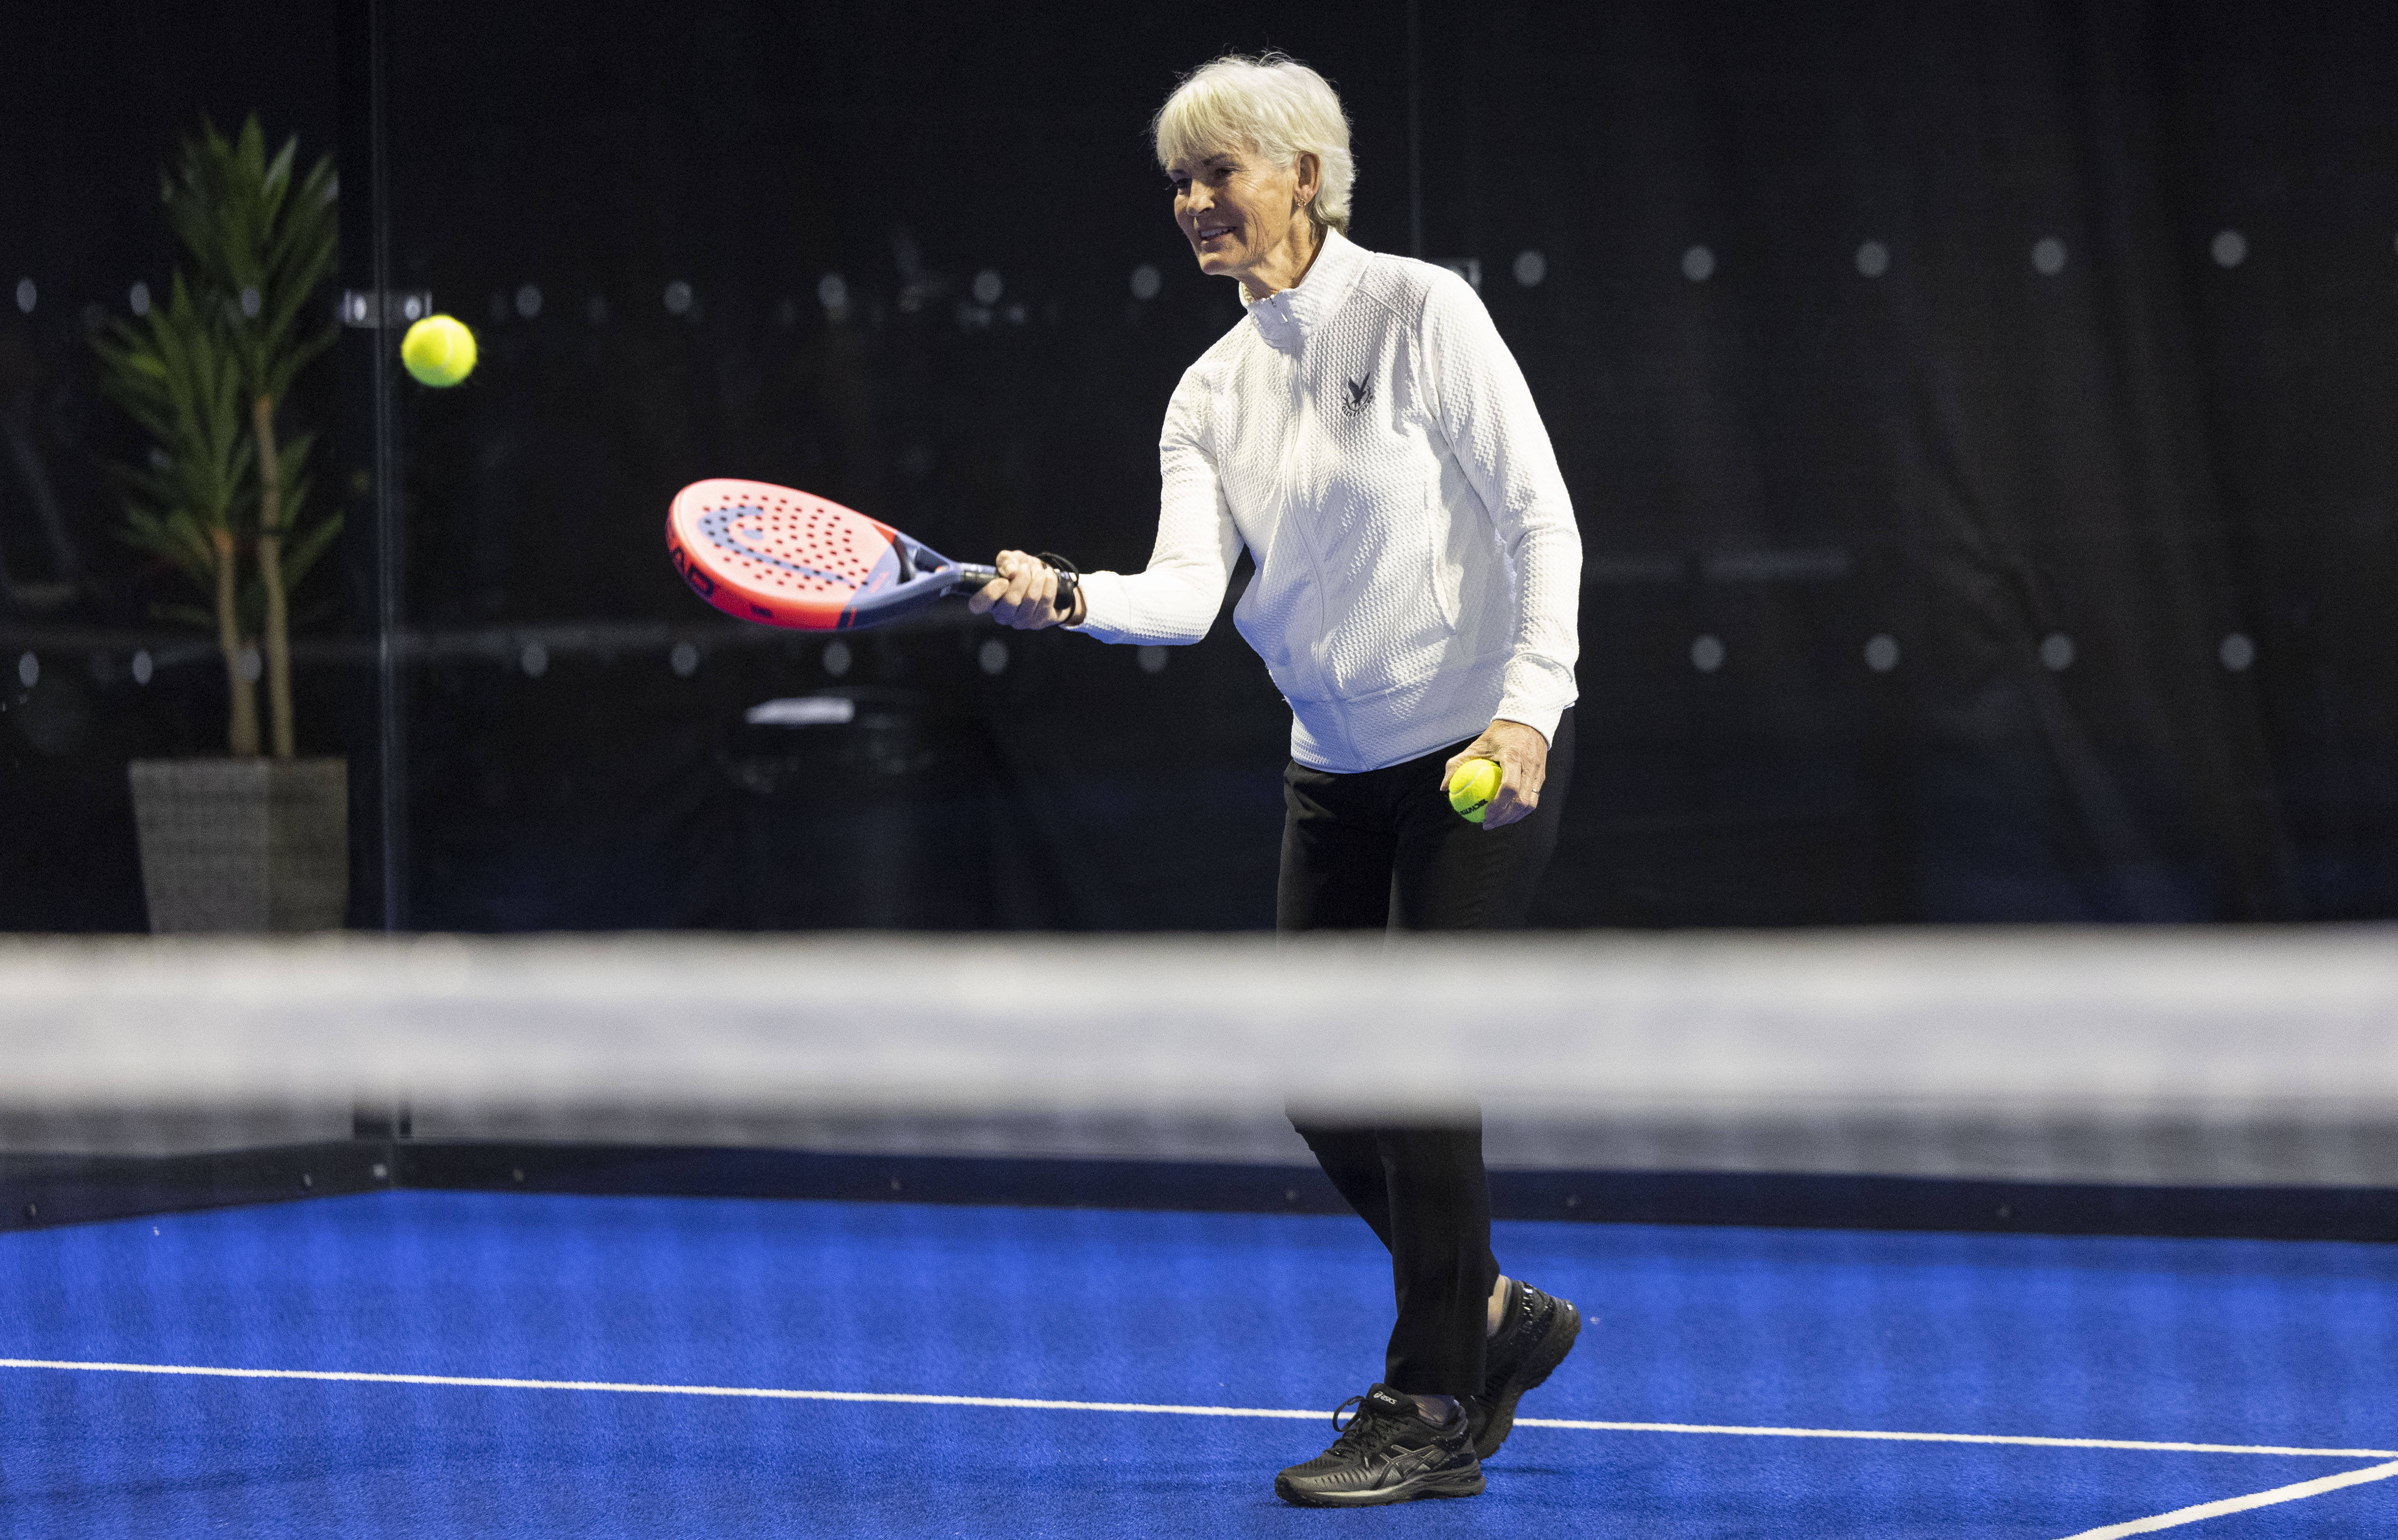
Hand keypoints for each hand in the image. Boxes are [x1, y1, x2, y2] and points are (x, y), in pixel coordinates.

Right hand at [966, 549, 1082, 629]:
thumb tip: (1011, 571)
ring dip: (1037, 577)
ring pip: (1031, 598)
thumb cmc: (1020, 571)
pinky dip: (1049, 582)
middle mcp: (1002, 615)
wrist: (1043, 581)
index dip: (990, 593)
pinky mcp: (1040, 621)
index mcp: (989, 601)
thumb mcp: (1011, 561)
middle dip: (1023, 577)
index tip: (1003, 580)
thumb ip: (1006, 561)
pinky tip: (1048, 575)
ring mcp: (1021, 621)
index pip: (978, 605)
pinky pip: (1046, 599)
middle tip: (1027, 567)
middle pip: (1011, 600)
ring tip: (1038, 569)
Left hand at [1441, 719, 1548, 829]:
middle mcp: (1530, 766)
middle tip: (1488, 824)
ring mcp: (1538, 772)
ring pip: (1531, 803)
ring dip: (1514, 817)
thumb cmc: (1498, 734)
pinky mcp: (1541, 776)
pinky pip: (1533, 798)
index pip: (1509, 787)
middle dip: (1505, 817)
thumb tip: (1444, 787)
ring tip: (1497, 822)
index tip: (1485, 815)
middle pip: (1522, 800)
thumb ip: (1458, 763)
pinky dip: (1520, 809)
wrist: (1527, 721)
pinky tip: (1506, 813)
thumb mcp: (1476, 745)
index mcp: (1514, 756)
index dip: (1498, 806)